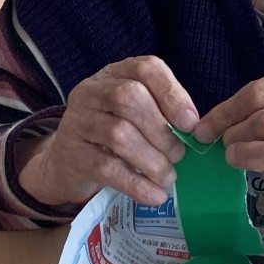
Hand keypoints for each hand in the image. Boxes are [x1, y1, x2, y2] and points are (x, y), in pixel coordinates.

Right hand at [17, 56, 198, 208]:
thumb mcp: (136, 115)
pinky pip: (106, 168)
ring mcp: (78, 121)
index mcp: (115, 74)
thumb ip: (163, 114)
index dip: (172, 94)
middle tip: (179, 155)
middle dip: (162, 130)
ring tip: (168, 177)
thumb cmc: (112, 135)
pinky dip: (136, 184)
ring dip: (152, 160)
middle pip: (129, 98)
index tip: (191, 123)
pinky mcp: (71, 154)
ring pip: (119, 134)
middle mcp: (92, 91)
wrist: (67, 162)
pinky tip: (154, 195)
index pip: (146, 68)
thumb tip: (197, 130)